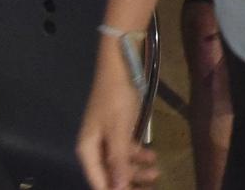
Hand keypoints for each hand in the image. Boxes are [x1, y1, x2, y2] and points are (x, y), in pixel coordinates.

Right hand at [77, 41, 158, 189]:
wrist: (120, 66)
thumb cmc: (116, 98)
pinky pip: (127, 149)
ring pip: (120, 162)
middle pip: (110, 174)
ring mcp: (107, 137)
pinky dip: (139, 155)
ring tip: (157, 174)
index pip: (97, 180)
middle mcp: (95, 146)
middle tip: (150, 187)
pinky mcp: (119, 128)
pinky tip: (153, 156)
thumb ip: (117, 161)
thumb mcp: (118, 131)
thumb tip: (118, 189)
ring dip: (137, 169)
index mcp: (87, 149)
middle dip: (128, 182)